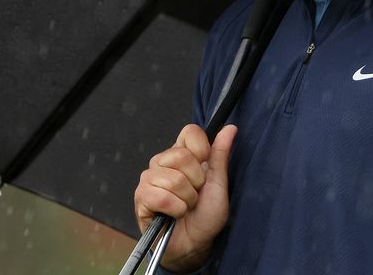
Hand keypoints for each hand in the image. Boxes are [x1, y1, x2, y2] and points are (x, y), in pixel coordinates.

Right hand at [134, 123, 237, 272]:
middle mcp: (162, 162)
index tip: (206, 168)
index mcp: (180, 153)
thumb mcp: (218, 184)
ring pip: (174, 179)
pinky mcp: (141, 197)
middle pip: (182, 156)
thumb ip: (220, 155)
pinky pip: (162, 197)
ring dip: (187, 200)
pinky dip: (175, 209)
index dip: (202, 149)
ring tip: (185, 206)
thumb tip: (230, 128)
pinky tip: (174, 214)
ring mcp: (149, 178)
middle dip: (196, 182)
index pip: (190, 132)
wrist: (195, 244)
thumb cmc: (206, 215)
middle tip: (195, 195)